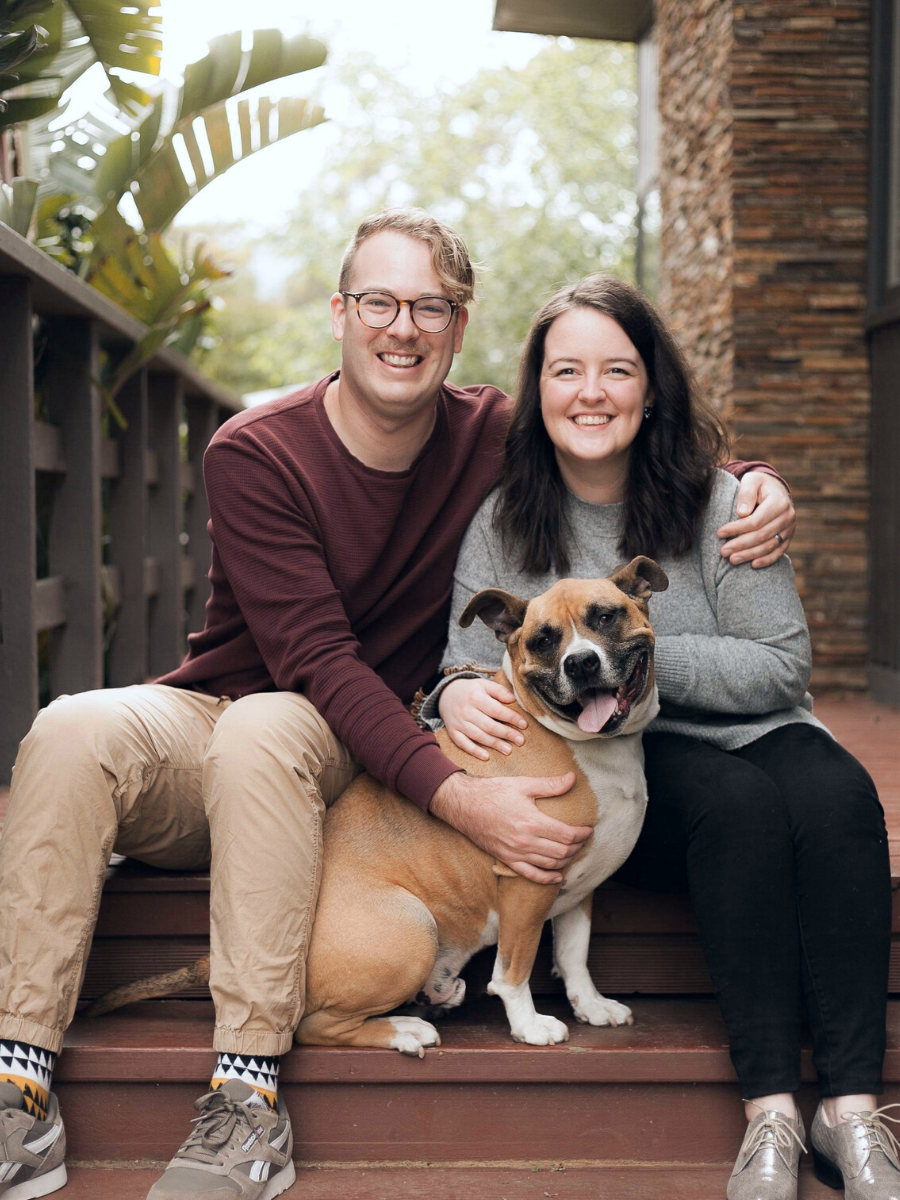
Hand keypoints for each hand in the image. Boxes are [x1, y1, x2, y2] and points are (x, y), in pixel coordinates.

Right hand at [430, 771, 589, 884]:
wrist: (464, 805)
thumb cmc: (493, 792)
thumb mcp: (523, 784)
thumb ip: (550, 785)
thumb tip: (572, 778)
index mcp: (533, 822)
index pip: (567, 835)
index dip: (582, 834)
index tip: (588, 829)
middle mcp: (526, 842)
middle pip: (562, 852)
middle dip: (578, 847)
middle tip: (583, 839)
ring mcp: (516, 854)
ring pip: (550, 864)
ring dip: (566, 861)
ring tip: (573, 851)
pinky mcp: (507, 860)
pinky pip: (531, 875)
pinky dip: (547, 878)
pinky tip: (557, 876)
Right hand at [438, 677, 526, 759]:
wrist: (446, 694)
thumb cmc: (470, 690)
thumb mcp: (484, 684)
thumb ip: (499, 690)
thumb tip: (513, 699)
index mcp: (475, 697)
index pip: (496, 710)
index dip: (511, 717)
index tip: (524, 724)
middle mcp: (466, 711)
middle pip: (488, 725)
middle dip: (506, 733)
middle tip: (520, 741)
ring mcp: (458, 723)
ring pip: (478, 736)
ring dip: (494, 744)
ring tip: (508, 750)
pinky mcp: (453, 732)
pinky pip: (463, 743)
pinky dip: (474, 751)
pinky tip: (486, 757)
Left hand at [718, 471, 795, 567]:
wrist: (775, 489)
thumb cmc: (759, 485)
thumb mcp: (751, 481)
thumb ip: (746, 494)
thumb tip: (742, 513)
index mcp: (779, 502)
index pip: (756, 521)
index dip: (737, 529)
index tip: (720, 533)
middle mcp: (788, 517)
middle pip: (762, 536)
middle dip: (740, 545)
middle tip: (723, 551)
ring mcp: (790, 529)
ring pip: (769, 546)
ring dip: (750, 555)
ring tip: (732, 559)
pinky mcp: (788, 537)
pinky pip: (778, 552)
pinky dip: (766, 560)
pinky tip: (753, 565)